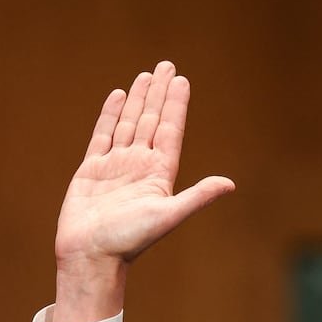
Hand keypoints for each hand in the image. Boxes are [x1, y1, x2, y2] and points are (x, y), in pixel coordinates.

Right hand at [52, 61, 234, 321]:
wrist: (91, 256)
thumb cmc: (129, 240)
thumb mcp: (168, 215)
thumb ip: (197, 197)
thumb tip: (229, 184)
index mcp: (160, 174)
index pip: (171, 131)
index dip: (176, 105)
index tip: (181, 80)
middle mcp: (140, 166)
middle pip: (152, 120)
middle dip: (159, 93)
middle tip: (167, 65)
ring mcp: (116, 166)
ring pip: (129, 124)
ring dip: (138, 99)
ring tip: (146, 75)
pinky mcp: (92, 170)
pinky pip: (102, 135)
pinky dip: (110, 115)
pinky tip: (117, 96)